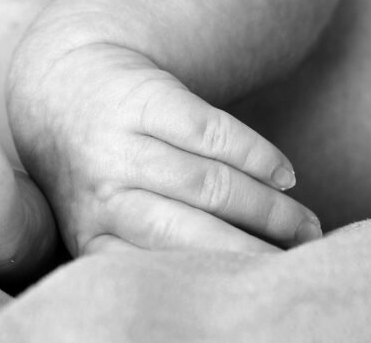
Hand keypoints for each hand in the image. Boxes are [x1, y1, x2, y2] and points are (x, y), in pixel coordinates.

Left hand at [10, 43, 320, 254]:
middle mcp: (102, 191)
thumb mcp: (102, 211)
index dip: (213, 278)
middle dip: (251, 250)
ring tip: (303, 224)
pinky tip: (284, 174)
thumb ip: (146, 241)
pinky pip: (213, 134)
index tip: (253, 285)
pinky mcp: (145, 97)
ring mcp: (121, 143)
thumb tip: (229, 272)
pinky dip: (257, 156)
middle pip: (189, 232)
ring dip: (267, 208)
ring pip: (209, 185)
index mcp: (91, 232)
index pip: (157, 266)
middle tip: (295, 259)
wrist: (66, 84)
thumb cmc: (100, 163)